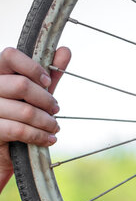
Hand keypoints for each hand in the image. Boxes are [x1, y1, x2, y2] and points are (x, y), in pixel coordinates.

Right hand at [0, 46, 70, 189]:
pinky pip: (20, 130)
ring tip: (55, 127)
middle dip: (45, 99)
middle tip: (56, 109)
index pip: (10, 55)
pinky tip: (49, 139)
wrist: (2, 150)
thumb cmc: (19, 114)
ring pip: (24, 110)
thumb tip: (65, 50)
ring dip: (47, 121)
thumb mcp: (35, 93)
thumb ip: (48, 74)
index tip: (47, 81)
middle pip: (22, 85)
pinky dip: (40, 136)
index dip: (32, 67)